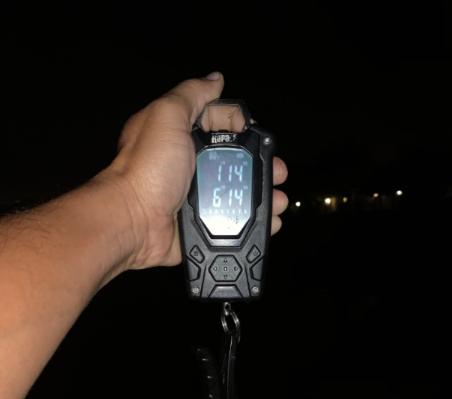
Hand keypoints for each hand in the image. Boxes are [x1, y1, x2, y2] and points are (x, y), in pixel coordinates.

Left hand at [103, 72, 288, 268]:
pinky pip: (231, 223)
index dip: (243, 128)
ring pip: (237, 194)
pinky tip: (269, 221)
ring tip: (278, 200)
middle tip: (278, 172)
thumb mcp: (166, 117)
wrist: (132, 221)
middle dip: (261, 166)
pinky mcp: (200, 224)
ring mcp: (195, 197)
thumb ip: (192, 94)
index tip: (260, 136)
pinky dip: (252, 223)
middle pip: (234, 162)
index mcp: (181, 136)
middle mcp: (189, 166)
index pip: (220, 124)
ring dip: (262, 196)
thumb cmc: (146, 169)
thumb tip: (216, 78)